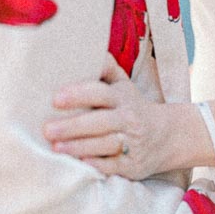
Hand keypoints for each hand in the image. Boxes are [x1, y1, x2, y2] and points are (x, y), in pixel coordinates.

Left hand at [44, 58, 177, 178]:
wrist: (166, 136)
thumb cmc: (132, 106)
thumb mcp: (123, 84)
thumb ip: (105, 67)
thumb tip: (84, 47)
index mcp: (122, 97)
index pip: (101, 93)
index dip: (79, 95)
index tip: (56, 99)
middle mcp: (128, 119)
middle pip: (100, 122)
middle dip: (73, 126)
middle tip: (47, 130)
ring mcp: (131, 143)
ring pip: (105, 144)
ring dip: (80, 147)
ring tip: (55, 148)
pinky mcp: (131, 165)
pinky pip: (113, 166)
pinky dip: (97, 165)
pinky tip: (79, 164)